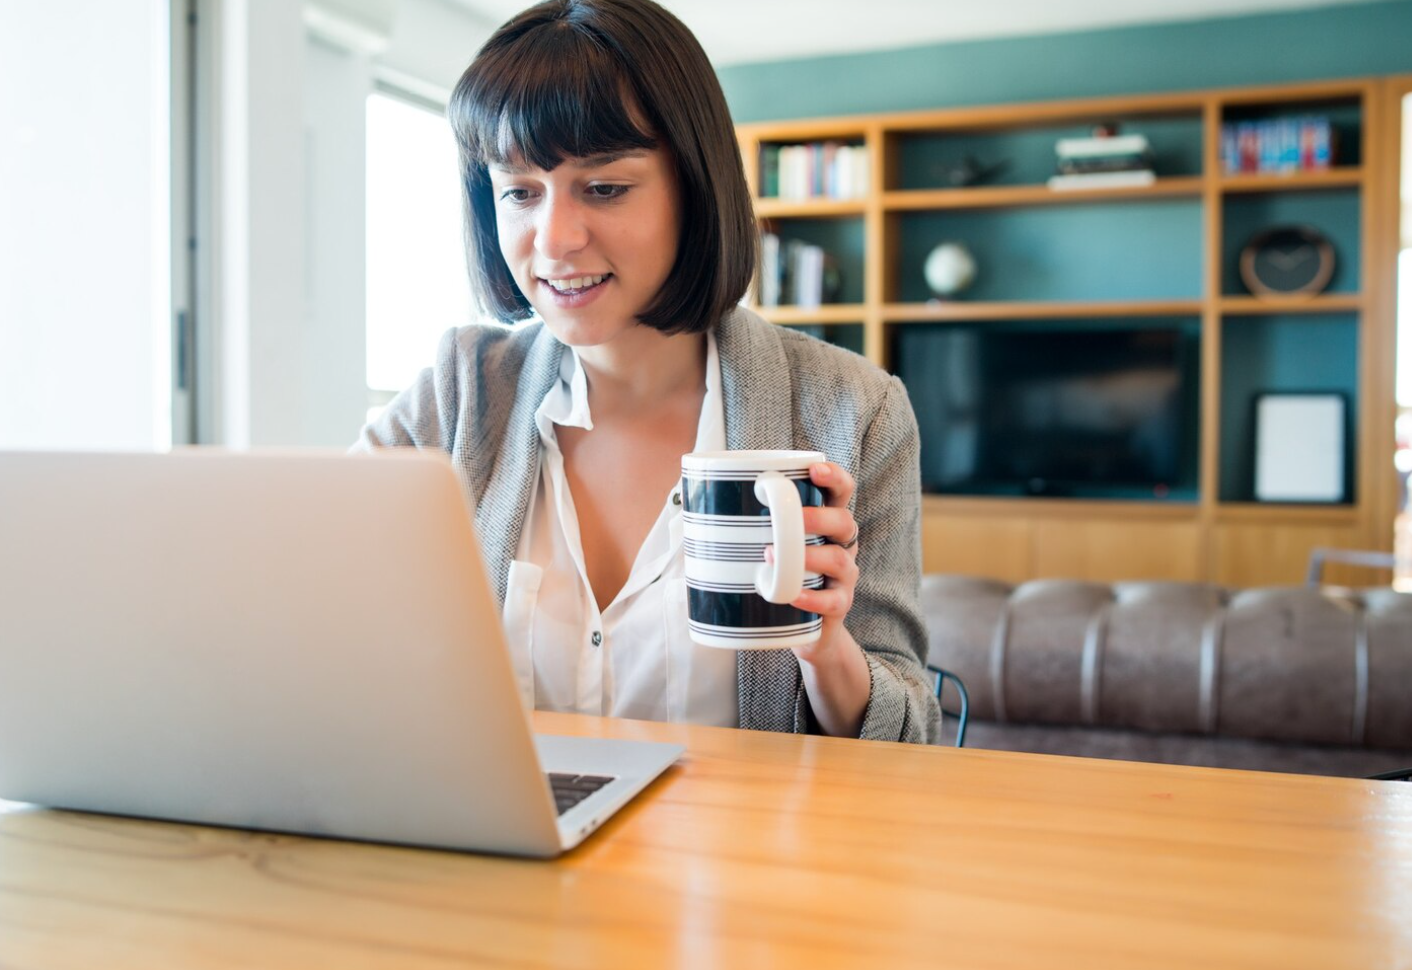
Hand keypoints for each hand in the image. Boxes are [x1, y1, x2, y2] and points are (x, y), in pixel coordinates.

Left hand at [766, 461, 859, 663]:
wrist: (802, 630)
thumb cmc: (779, 577)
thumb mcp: (769, 546)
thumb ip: (747, 524)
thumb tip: (693, 502)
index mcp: (826, 522)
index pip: (840, 492)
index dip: (833, 477)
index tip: (814, 469)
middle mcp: (841, 544)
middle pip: (844, 521)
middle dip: (820, 516)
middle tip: (793, 517)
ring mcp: (843, 576)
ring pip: (839, 559)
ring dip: (810, 555)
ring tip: (773, 557)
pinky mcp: (839, 606)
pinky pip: (834, 600)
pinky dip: (813, 598)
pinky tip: (792, 595)